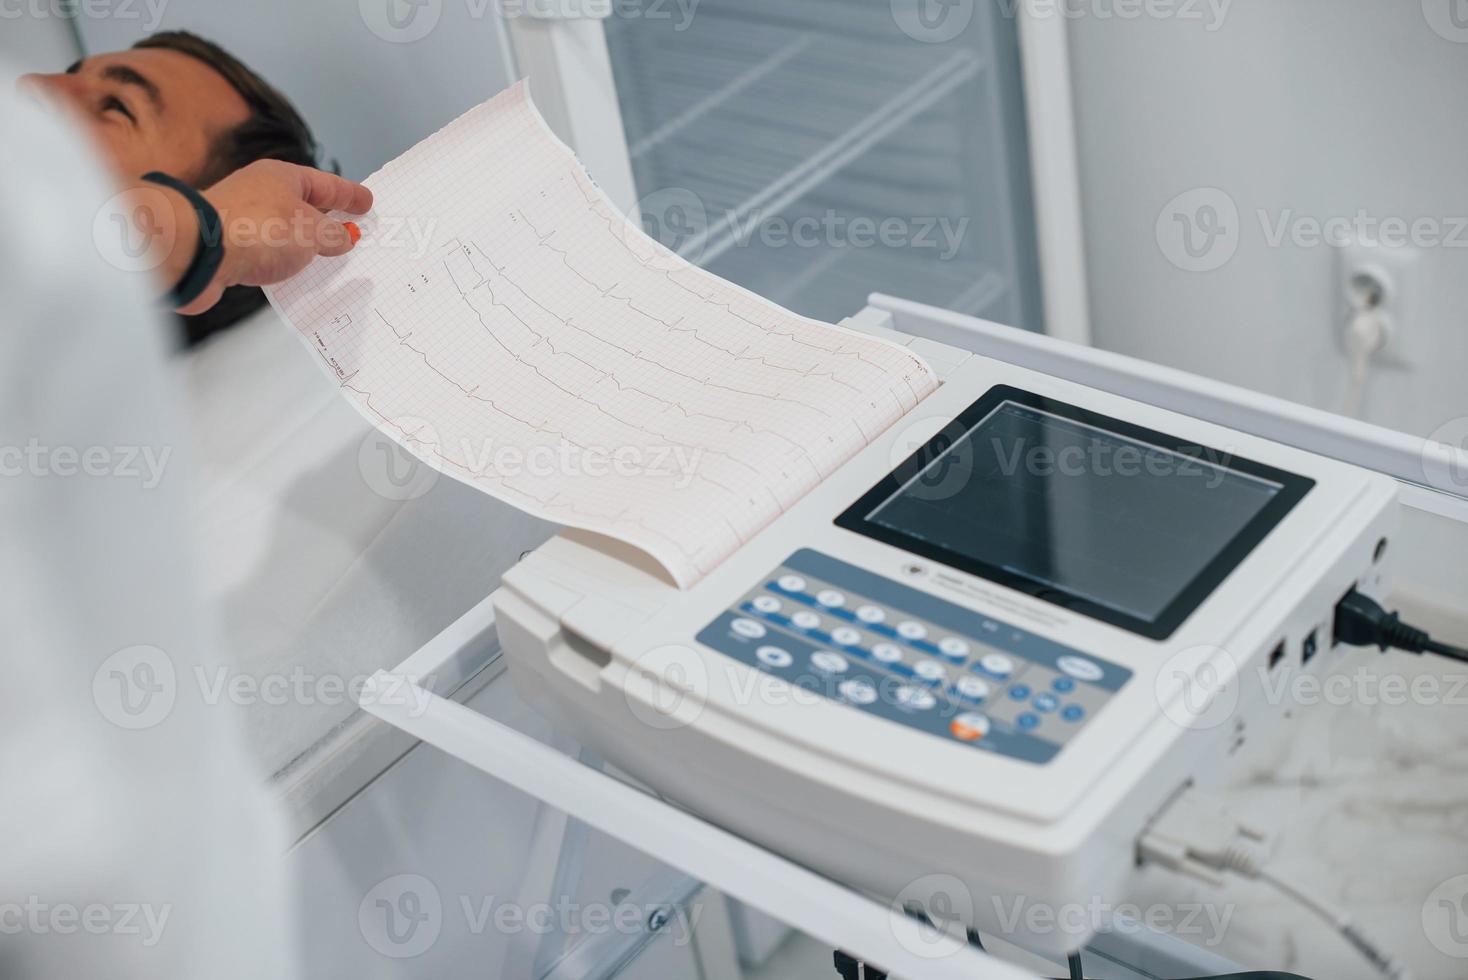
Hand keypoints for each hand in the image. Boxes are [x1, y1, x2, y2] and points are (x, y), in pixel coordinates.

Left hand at [177, 161, 371, 314]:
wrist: (198, 251)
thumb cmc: (256, 229)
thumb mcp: (311, 232)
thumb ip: (333, 236)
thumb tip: (344, 237)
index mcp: (283, 177)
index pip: (326, 184)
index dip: (349, 195)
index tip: (367, 202)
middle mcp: (261, 192)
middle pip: (303, 203)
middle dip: (328, 217)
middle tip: (350, 227)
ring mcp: (243, 217)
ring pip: (284, 228)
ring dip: (304, 241)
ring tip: (326, 255)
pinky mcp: (229, 244)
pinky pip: (266, 249)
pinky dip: (283, 258)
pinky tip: (291, 271)